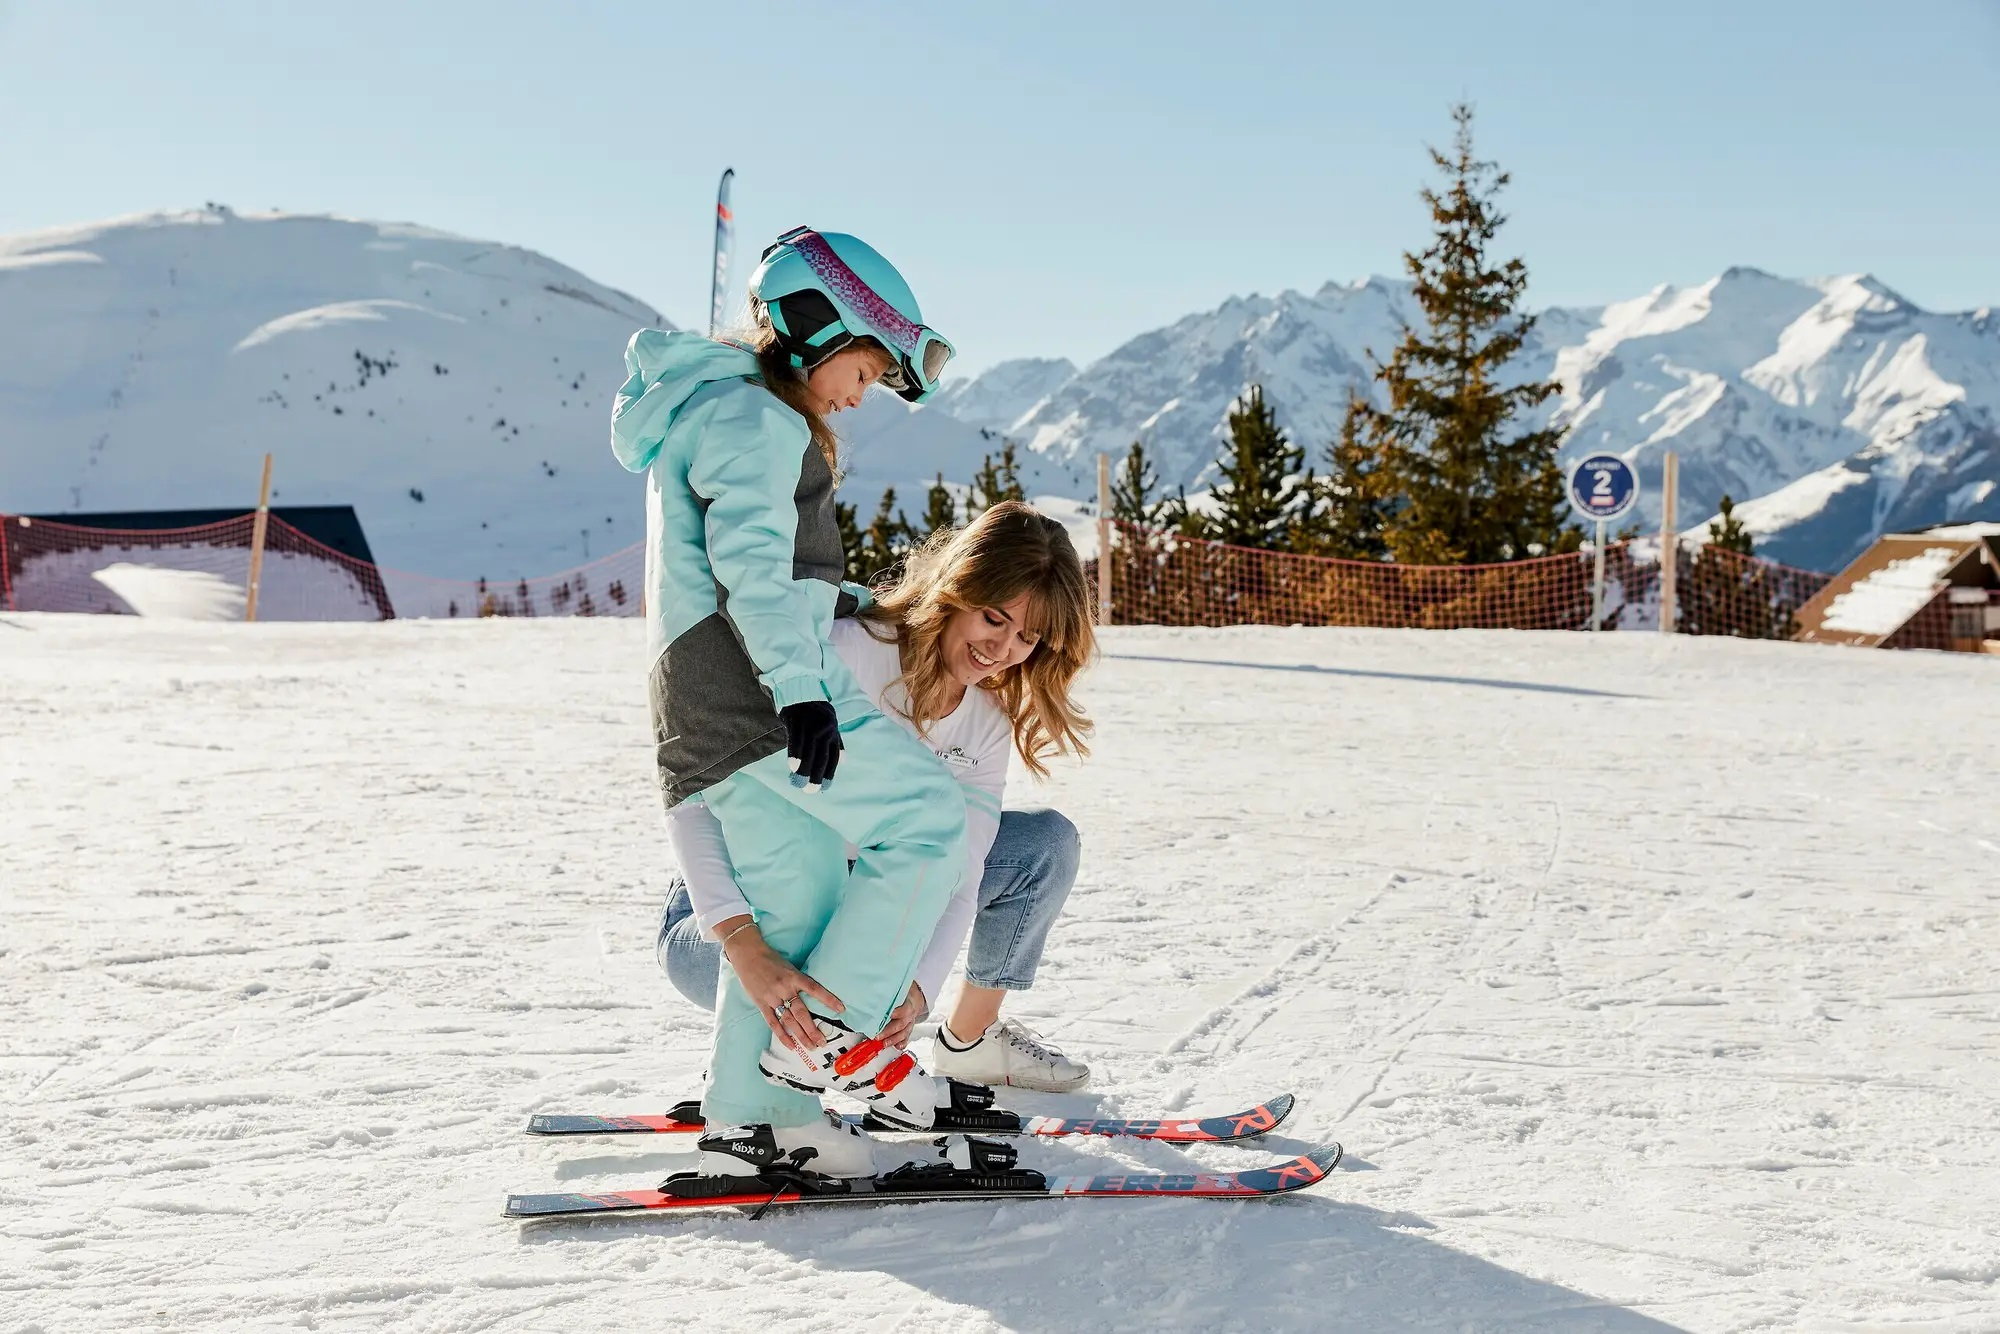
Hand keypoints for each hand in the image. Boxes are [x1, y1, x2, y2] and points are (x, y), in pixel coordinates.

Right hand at [722, 920, 843, 1051]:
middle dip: (813, 1029)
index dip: (828, 999)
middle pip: (801, 1012)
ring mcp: (772, 997)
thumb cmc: (771, 960)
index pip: (815, 989)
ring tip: (811, 1046)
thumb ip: (799, 981)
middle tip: (823, 1042)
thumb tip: (814, 995)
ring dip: (801, 1036)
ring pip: (789, 1020)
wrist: (748, 955)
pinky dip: (782, 1035)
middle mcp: (784, 988)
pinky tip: (791, 1045)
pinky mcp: (761, 1004)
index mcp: (794, 976)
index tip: (840, 1009)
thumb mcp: (789, 967)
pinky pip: (773, 1023)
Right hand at [779, 701, 841, 788]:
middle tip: (810, 791)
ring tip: (798, 783)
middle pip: (822, 756)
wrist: (801, 689)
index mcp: (833, 732)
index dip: (830, 772)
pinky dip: (794, 754)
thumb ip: (837, 742)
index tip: (825, 788)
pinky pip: (796, 740)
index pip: (834, 756)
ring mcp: (811, 725)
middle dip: (816, 775)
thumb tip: (844, 761)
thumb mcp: (831, 723)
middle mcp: (825, 730)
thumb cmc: (815, 711)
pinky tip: (792, 767)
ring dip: (804, 768)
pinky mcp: (797, 720)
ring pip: (809, 750)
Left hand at [878, 981, 926, 1049]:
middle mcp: (910, 1016)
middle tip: (878, 1035)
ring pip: (903, 1033)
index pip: (903, 1010)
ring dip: (893, 1040)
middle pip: (900, 1025)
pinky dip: (902, 1043)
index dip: (896, 1014)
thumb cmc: (907, 992)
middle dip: (889, 1032)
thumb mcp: (903, 987)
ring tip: (884, 1044)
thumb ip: (893, 988)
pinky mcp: (907, 1029)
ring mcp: (909, 1023)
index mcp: (909, 1004)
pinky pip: (906, 1037)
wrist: (917, 997)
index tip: (887, 1016)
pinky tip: (897, 1046)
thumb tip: (879, 986)